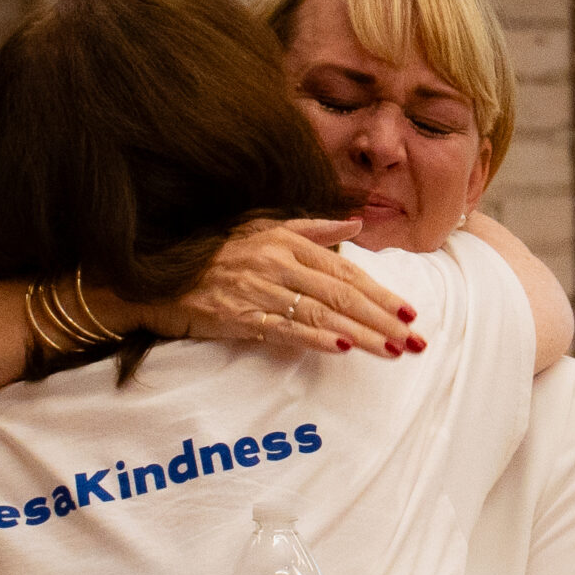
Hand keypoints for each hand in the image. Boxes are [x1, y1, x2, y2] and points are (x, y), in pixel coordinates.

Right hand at [145, 218, 422, 359]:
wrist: (161, 278)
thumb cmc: (217, 254)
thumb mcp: (265, 228)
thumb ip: (315, 228)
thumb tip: (357, 224)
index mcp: (288, 243)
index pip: (345, 272)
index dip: (380, 293)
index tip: (409, 312)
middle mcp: (277, 264)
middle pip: (340, 295)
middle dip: (381, 319)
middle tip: (413, 340)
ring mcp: (259, 291)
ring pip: (320, 315)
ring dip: (360, 334)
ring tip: (391, 350)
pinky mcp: (240, 316)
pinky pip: (284, 329)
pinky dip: (315, 339)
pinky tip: (342, 349)